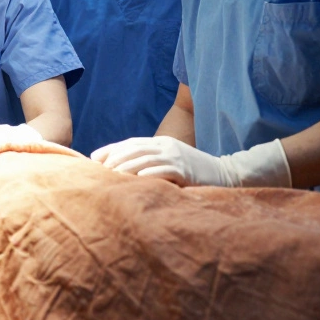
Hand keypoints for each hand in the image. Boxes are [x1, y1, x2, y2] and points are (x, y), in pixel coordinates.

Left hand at [91, 136, 291, 187]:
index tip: (94, 157)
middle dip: (115, 156)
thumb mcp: (171, 162)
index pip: (131, 143)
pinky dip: (149, 173)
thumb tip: (124, 170)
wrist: (226, 174)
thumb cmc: (194, 172)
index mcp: (161, 142)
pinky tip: (137, 178)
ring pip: (145, 158)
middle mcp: (166, 146)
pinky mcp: (186, 169)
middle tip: (98, 167)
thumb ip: (151, 162)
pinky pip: (164, 170)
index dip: (111, 148)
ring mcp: (176, 156)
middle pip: (135, 148)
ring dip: (126, 165)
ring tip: (111, 173)